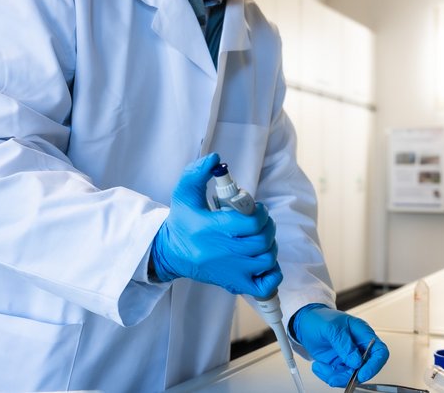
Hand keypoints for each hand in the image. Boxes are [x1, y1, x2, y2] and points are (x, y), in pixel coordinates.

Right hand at [150, 153, 281, 298]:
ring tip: (260, 238)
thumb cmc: (183, 222)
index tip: (257, 208)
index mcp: (211, 230)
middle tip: (261, 221)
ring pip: (267, 260)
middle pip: (262, 241)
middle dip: (268, 227)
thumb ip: (197, 172)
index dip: (261, 213)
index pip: (251, 224)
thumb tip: (215, 159)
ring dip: (270, 246)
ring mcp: (230, 272)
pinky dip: (272, 273)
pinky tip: (263, 260)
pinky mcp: (234, 284)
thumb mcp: (184, 194)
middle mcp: (222, 253)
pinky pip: (264, 285)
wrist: (171, 254)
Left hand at [291, 304, 389, 386]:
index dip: (374, 364)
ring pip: (351, 375)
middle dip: (350, 375)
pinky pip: (338, 376)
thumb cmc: (320, 319)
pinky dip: (328, 375)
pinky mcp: (339, 364)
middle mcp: (358, 347)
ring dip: (335, 376)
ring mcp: (349, 357)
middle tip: (335, 376)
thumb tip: (356, 361)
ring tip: (321, 367)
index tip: (362, 373)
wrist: (305, 323)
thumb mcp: (331, 328)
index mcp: (362, 333)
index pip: (379, 351)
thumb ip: (344, 344)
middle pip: (365, 368)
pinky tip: (319, 366)